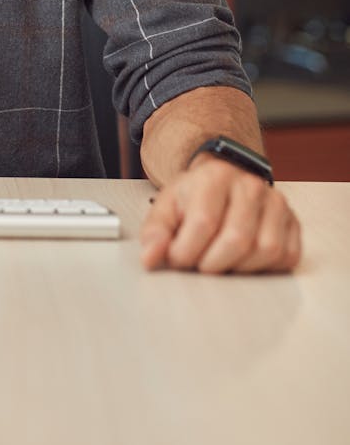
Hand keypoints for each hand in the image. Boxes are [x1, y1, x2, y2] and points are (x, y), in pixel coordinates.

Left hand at [139, 155, 301, 273]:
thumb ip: (155, 232)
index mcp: (215, 177)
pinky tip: (244, 259)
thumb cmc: (195, 197)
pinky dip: (264, 268)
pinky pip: (287, 257)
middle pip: (237, 240)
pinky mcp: (293, 222)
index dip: (186, 251)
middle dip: (213, 263)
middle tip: (200, 264)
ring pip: (266, 251)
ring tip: (221, 259)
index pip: (204, 222)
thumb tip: (151, 258)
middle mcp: (250, 185)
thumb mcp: (167, 206)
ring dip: (239, 267)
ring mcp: (275, 203)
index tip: (177, 259)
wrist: (224, 181)